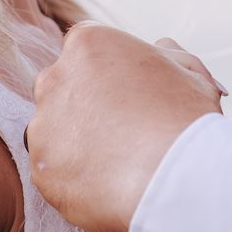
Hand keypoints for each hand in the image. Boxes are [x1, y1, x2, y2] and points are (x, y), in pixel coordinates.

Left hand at [29, 25, 224, 231]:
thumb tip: (159, 47)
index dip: (106, 78)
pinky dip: (75, 181)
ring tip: (117, 165)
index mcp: (88, 44)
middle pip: (62, 91)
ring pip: (54, 134)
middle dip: (84, 109)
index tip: (126, 101)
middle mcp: (55, 78)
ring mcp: (43, 125)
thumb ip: (168, 55)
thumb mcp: (190, 73)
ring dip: (77, 145)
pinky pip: (54, 173)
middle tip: (120, 135)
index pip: (85, 54)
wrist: (178, 178)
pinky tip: (108, 186)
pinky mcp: (41, 169)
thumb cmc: (189, 120)